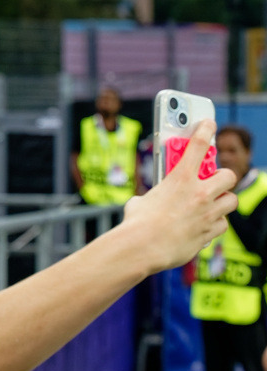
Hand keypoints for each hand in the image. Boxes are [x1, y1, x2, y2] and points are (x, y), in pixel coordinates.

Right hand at [121, 120, 236, 273]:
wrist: (142, 247)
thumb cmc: (137, 223)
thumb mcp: (142, 199)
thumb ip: (156, 195)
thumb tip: (152, 201)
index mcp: (180, 179)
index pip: (197, 145)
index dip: (205, 129)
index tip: (209, 123)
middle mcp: (199, 193)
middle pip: (228, 175)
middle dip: (223, 177)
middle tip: (213, 180)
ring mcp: (207, 214)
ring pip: (231, 201)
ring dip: (222, 201)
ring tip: (210, 204)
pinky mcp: (209, 232)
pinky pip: (222, 225)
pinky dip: (214, 224)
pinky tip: (202, 225)